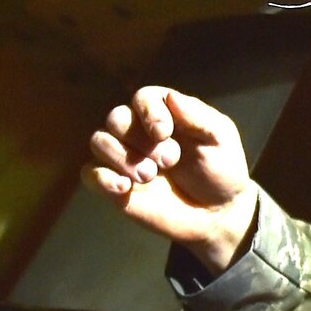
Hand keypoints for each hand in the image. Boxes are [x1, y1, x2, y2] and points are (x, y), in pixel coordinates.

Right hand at [85, 86, 257, 275]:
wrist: (216, 213)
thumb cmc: (221, 170)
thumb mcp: (220, 140)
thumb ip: (199, 117)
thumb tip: (171, 97)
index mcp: (166, 114)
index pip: (143, 97)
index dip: (149, 112)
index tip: (165, 133)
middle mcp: (140, 132)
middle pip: (116, 118)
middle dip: (138, 138)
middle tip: (168, 161)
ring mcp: (125, 158)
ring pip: (99, 141)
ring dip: (121, 157)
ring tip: (150, 176)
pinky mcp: (114, 185)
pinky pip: (89, 173)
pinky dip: (102, 178)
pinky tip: (125, 188)